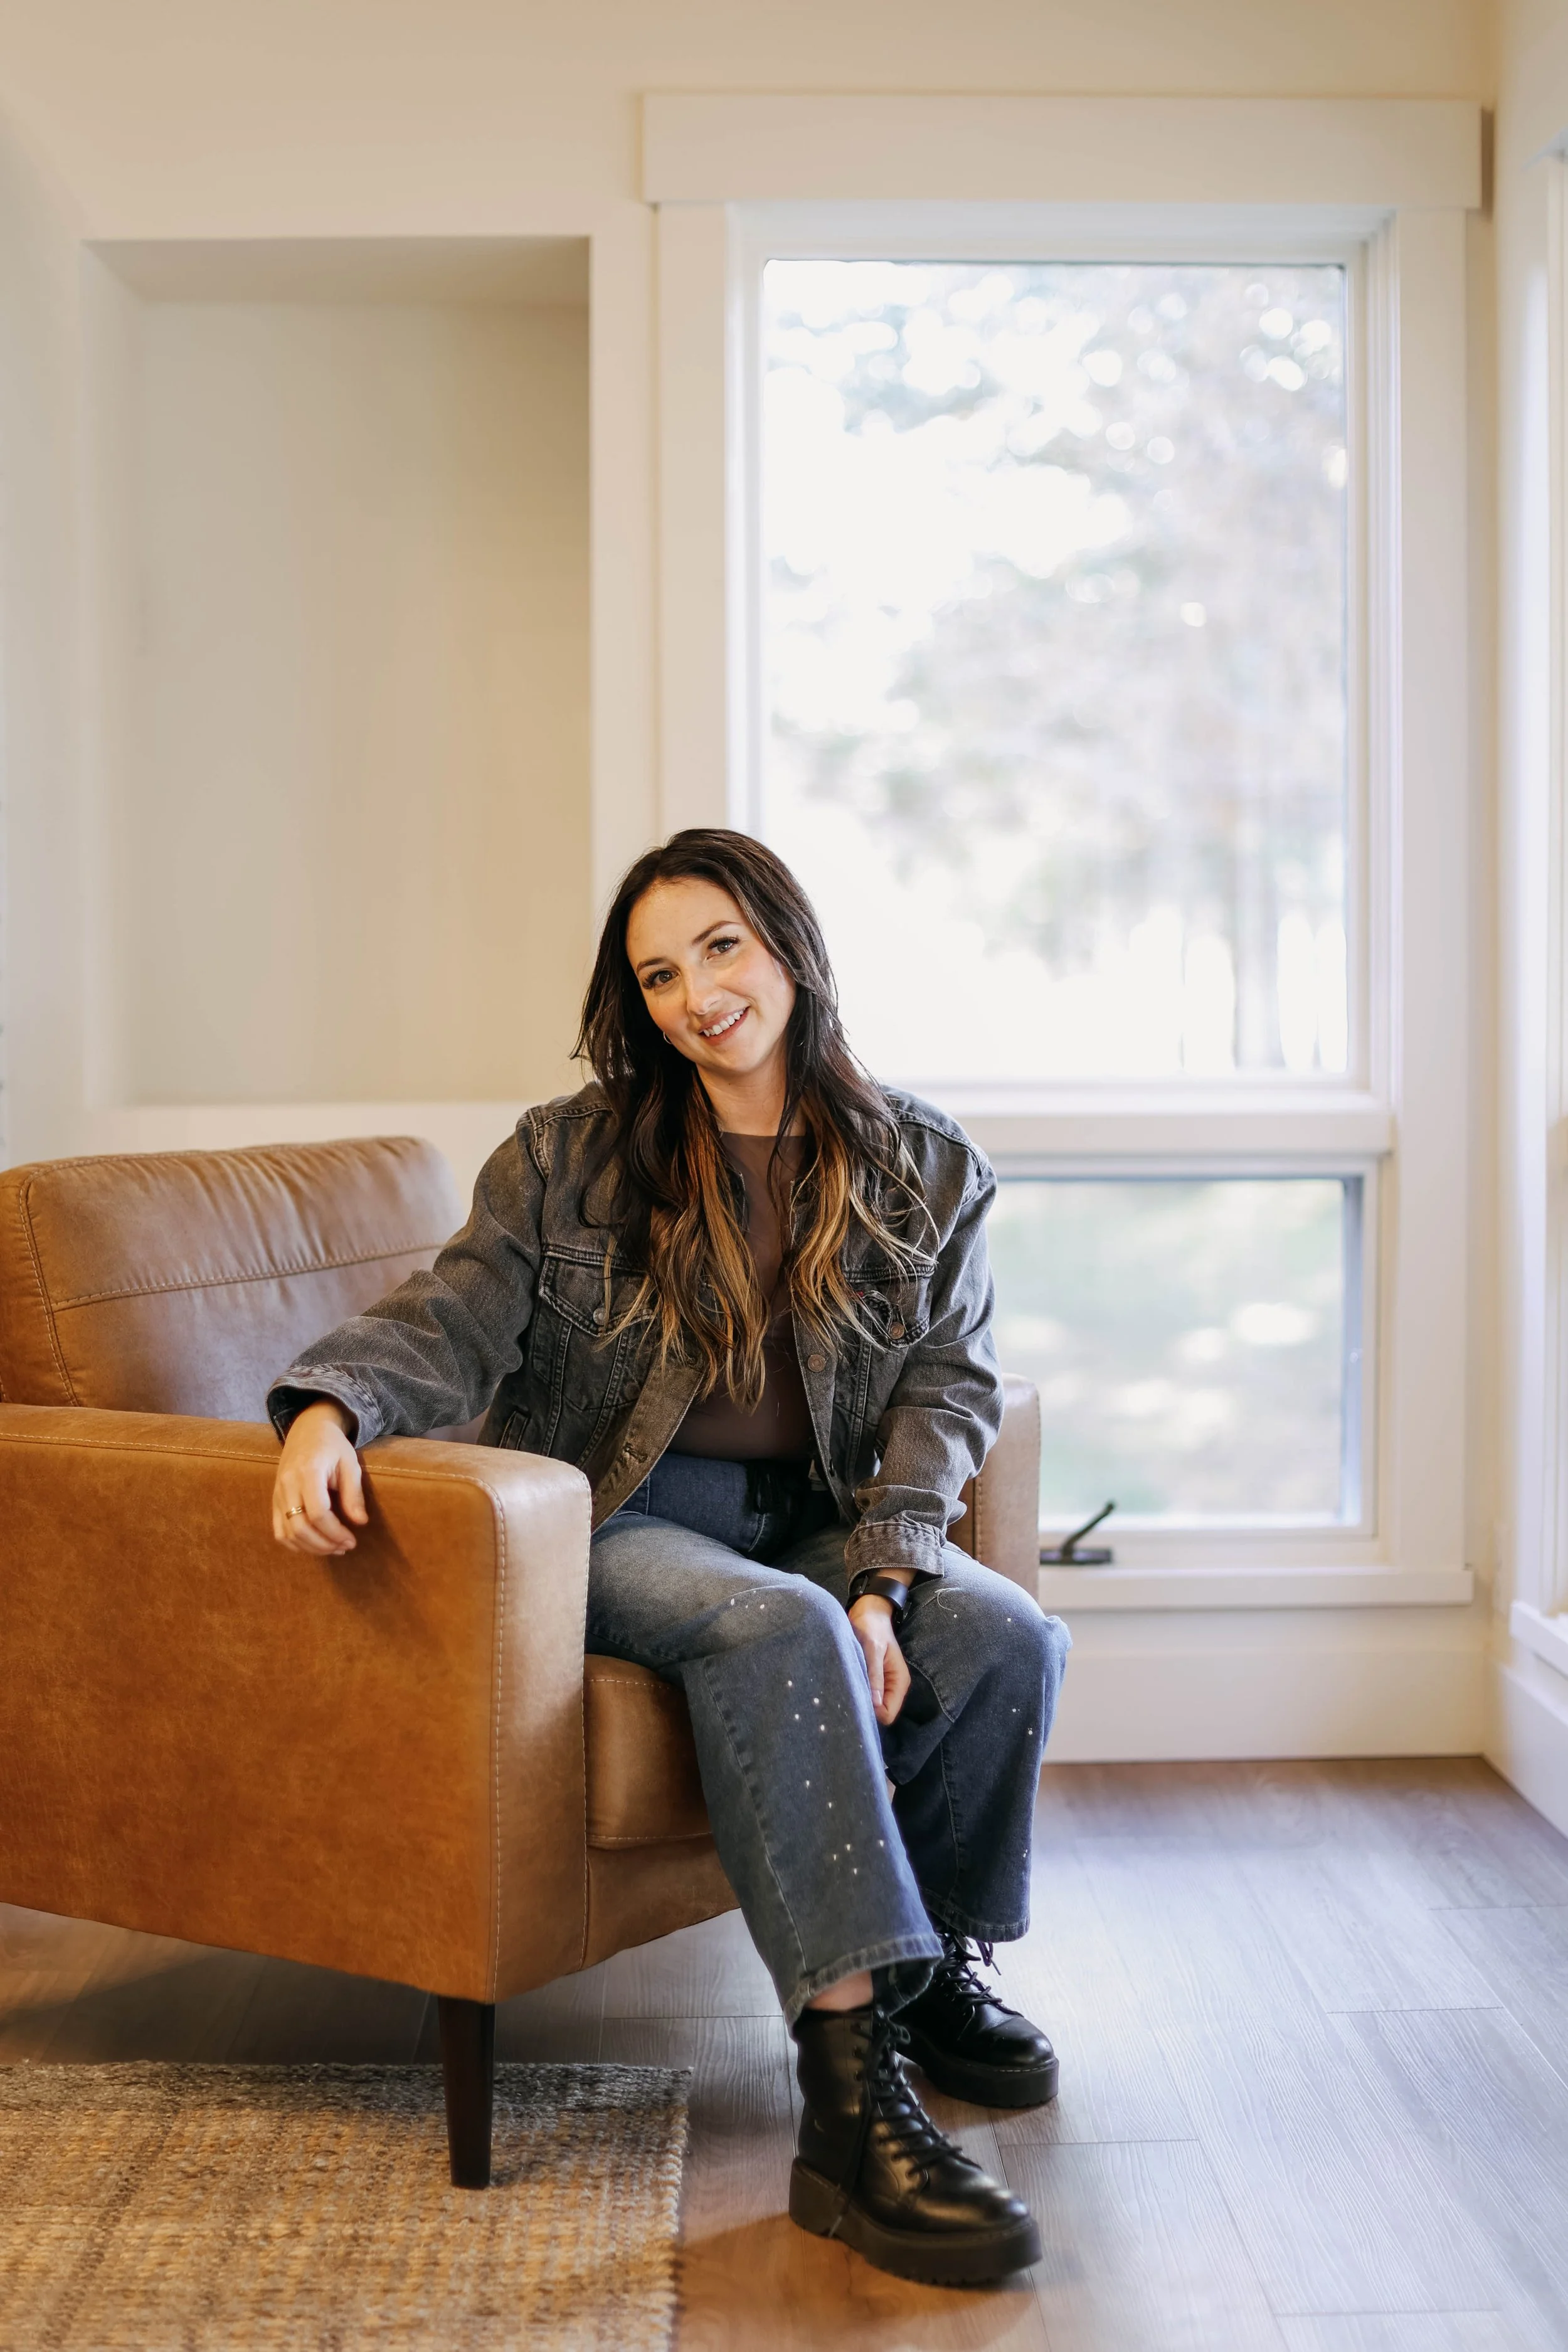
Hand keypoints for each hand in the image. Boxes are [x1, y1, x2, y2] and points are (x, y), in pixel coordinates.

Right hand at [272, 1400, 367, 1555]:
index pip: (318, 1513)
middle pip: (300, 1527)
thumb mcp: (350, 1463)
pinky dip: (294, 1543)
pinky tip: (313, 1546)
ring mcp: (278, 1493)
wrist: (308, 1430)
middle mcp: (288, 1484)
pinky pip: (278, 1530)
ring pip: (288, 1533)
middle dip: (324, 1544)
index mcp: (308, 1472)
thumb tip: (360, 1522)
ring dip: (311, 1547)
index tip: (352, 1540)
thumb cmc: (333, 1446)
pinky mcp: (275, 1500)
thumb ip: (353, 1493)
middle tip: (345, 1547)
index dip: (335, 1532)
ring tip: (333, 1548)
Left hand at [847, 1596, 910, 1726]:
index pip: (888, 1714)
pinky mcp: (871, 1680)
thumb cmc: (872, 1627)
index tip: (855, 1701)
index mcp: (899, 1682)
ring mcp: (882, 1685)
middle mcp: (892, 1687)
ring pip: (871, 1706)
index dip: (873, 1712)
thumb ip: (875, 1675)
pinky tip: (844, 1686)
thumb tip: (875, 1704)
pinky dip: (856, 1692)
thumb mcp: (873, 1649)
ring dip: (859, 1700)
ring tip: (843, 1691)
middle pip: (880, 1713)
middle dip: (865, 1708)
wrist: (869, 1612)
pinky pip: (865, 1695)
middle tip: (846, 1698)